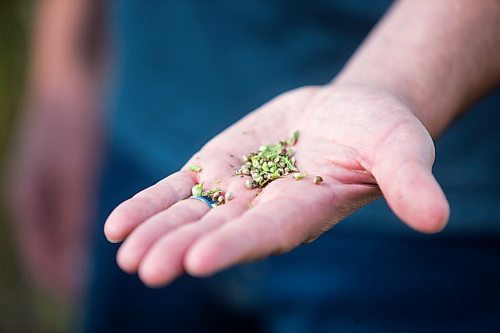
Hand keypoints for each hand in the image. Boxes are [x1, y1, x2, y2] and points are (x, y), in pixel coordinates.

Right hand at [5, 66, 100, 301]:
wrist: (74, 73)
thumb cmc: (72, 121)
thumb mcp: (74, 175)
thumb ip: (72, 221)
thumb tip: (72, 274)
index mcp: (27, 198)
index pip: (39, 251)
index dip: (56, 275)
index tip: (75, 296)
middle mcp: (31, 190)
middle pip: (46, 240)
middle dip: (63, 264)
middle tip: (85, 285)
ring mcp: (44, 175)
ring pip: (58, 222)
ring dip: (72, 243)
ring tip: (95, 259)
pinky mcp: (61, 163)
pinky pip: (69, 202)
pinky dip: (79, 219)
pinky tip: (102, 220)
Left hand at [104, 84, 448, 286]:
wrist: (346, 115)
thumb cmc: (379, 134)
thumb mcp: (402, 147)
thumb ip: (411, 179)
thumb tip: (437, 218)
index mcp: (305, 209)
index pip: (267, 233)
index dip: (235, 244)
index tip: (198, 259)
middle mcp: (265, 208)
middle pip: (219, 231)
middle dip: (181, 247)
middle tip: (146, 269)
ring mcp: (236, 189)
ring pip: (191, 214)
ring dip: (156, 231)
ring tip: (123, 253)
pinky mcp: (216, 167)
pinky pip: (178, 190)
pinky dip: (148, 204)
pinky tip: (116, 226)